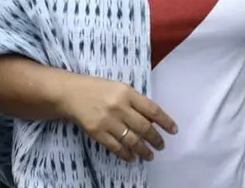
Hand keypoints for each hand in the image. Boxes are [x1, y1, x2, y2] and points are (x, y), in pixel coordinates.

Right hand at [59, 75, 177, 162]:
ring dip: (143, 150)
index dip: (165, 122)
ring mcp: (108, 121)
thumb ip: (135, 101)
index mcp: (127, 93)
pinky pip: (116, 147)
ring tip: (150, 155)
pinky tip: (132, 158)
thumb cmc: (98, 88)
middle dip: (156, 139)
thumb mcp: (119, 88)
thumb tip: (152, 119)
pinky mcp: (97, 132)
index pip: (152, 110)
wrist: (71, 93)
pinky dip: (126, 155)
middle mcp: (119, 107)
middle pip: (144, 127)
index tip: (173, 130)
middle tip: (161, 145)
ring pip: (132, 140)